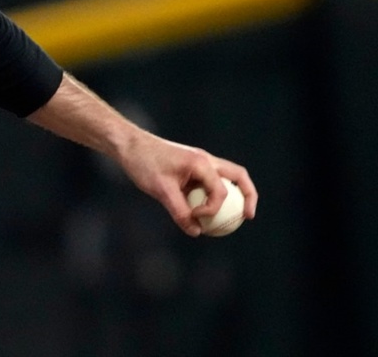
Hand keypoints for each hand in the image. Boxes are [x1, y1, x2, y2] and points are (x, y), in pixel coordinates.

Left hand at [119, 130, 257, 235]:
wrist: (128, 145)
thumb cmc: (143, 163)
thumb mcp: (160, 190)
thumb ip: (179, 212)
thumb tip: (196, 232)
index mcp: (201, 163)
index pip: (221, 191)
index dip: (213, 210)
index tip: (195, 217)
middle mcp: (206, 160)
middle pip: (238, 177)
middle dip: (248, 197)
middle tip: (248, 218)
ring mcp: (200, 162)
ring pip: (226, 179)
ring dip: (231, 197)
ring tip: (231, 219)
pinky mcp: (191, 168)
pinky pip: (209, 183)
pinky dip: (213, 196)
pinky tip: (205, 213)